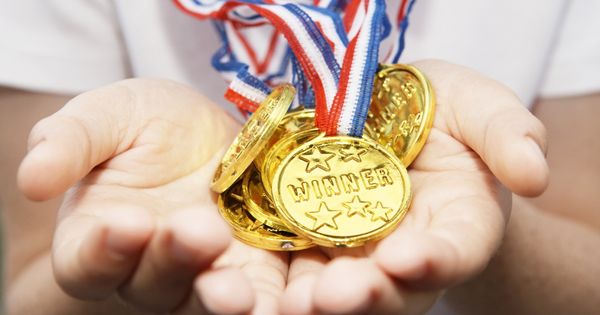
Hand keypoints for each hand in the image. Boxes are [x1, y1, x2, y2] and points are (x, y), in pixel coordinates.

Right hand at [18, 79, 287, 313]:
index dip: (105, 249)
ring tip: (279, 291)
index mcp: (105, 239)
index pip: (92, 261)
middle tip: (207, 249)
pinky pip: (283, 288)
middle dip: (185, 268)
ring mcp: (216, 272)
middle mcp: (157, 270)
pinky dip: (306, 291)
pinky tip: (330, 285)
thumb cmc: (147, 126)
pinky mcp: (267, 267)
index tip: (126, 223)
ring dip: (253, 301)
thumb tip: (33, 177)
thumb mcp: (109, 116)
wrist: (207, 134)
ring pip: (228, 301)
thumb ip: (72, 140)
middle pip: (165, 288)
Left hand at [280, 60, 548, 314]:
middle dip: (367, 295)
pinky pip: (295, 267)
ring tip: (294, 301)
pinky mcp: (310, 239)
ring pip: (340, 287)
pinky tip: (258, 288)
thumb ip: (508, 134)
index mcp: (458, 221)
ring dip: (317, 299)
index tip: (409, 258)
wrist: (388, 114)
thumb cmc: (443, 111)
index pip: (457, 249)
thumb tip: (534, 174)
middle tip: (336, 295)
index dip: (437, 258)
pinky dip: (279, 281)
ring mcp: (356, 249)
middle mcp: (406, 248)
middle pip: (393, 287)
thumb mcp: (479, 107)